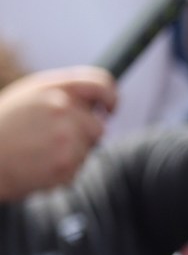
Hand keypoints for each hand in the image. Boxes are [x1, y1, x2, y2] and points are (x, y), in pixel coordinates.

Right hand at [0, 69, 115, 200]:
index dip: (110, 97)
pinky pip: (78, 168)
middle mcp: (62, 107)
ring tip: (39, 151)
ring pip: (89, 149)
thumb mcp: (28, 96)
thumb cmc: (4, 127)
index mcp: (52, 87)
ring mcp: (66, 136)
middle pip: (98, 126)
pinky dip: (63, 170)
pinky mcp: (66, 162)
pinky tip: (38, 164)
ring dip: (71, 153)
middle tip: (52, 140)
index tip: (109, 109)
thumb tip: (96, 103)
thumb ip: (61, 94)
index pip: (101, 83)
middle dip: (83, 136)